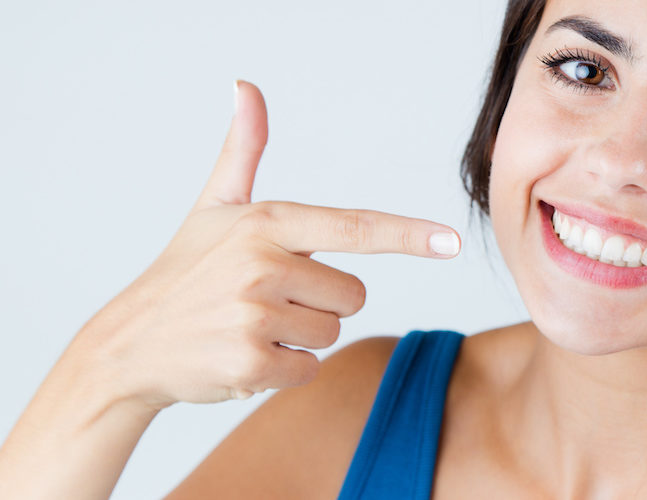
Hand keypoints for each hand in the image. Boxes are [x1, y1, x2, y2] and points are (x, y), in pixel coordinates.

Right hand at [68, 80, 461, 408]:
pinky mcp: (251, 362)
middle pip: (353, 294)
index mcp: (266, 223)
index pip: (354, 227)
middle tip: (267, 300)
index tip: (451, 241)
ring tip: (251, 326)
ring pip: (332, 332)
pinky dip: (284, 370)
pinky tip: (244, 355)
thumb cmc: (185, 271)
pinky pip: (308, 368)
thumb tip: (246, 87)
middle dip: (320, 303)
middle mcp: (262, 265)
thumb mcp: (213, 207)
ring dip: (301, 337)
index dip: (407, 235)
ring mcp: (255, 315)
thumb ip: (243, 151)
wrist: (130, 344)